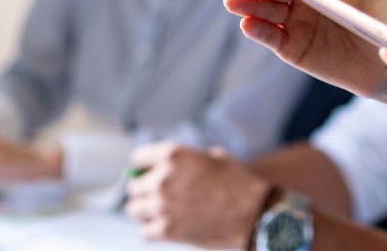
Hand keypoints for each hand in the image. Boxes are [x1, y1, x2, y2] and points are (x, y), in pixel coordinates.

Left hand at [125, 142, 271, 248]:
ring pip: (134, 208)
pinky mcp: (166, 230)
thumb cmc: (236, 182)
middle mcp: (162, 178)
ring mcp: (162, 206)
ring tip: (157, 209)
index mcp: (173, 155)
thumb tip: (171, 166)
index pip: (138, 157)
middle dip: (143, 187)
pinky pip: (144, 230)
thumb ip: (187, 159)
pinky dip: (151, 228)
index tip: (146, 170)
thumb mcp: (212, 156)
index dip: (144, 164)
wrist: (252, 212)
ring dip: (144, 208)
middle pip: (133, 185)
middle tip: (153, 192)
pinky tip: (163, 224)